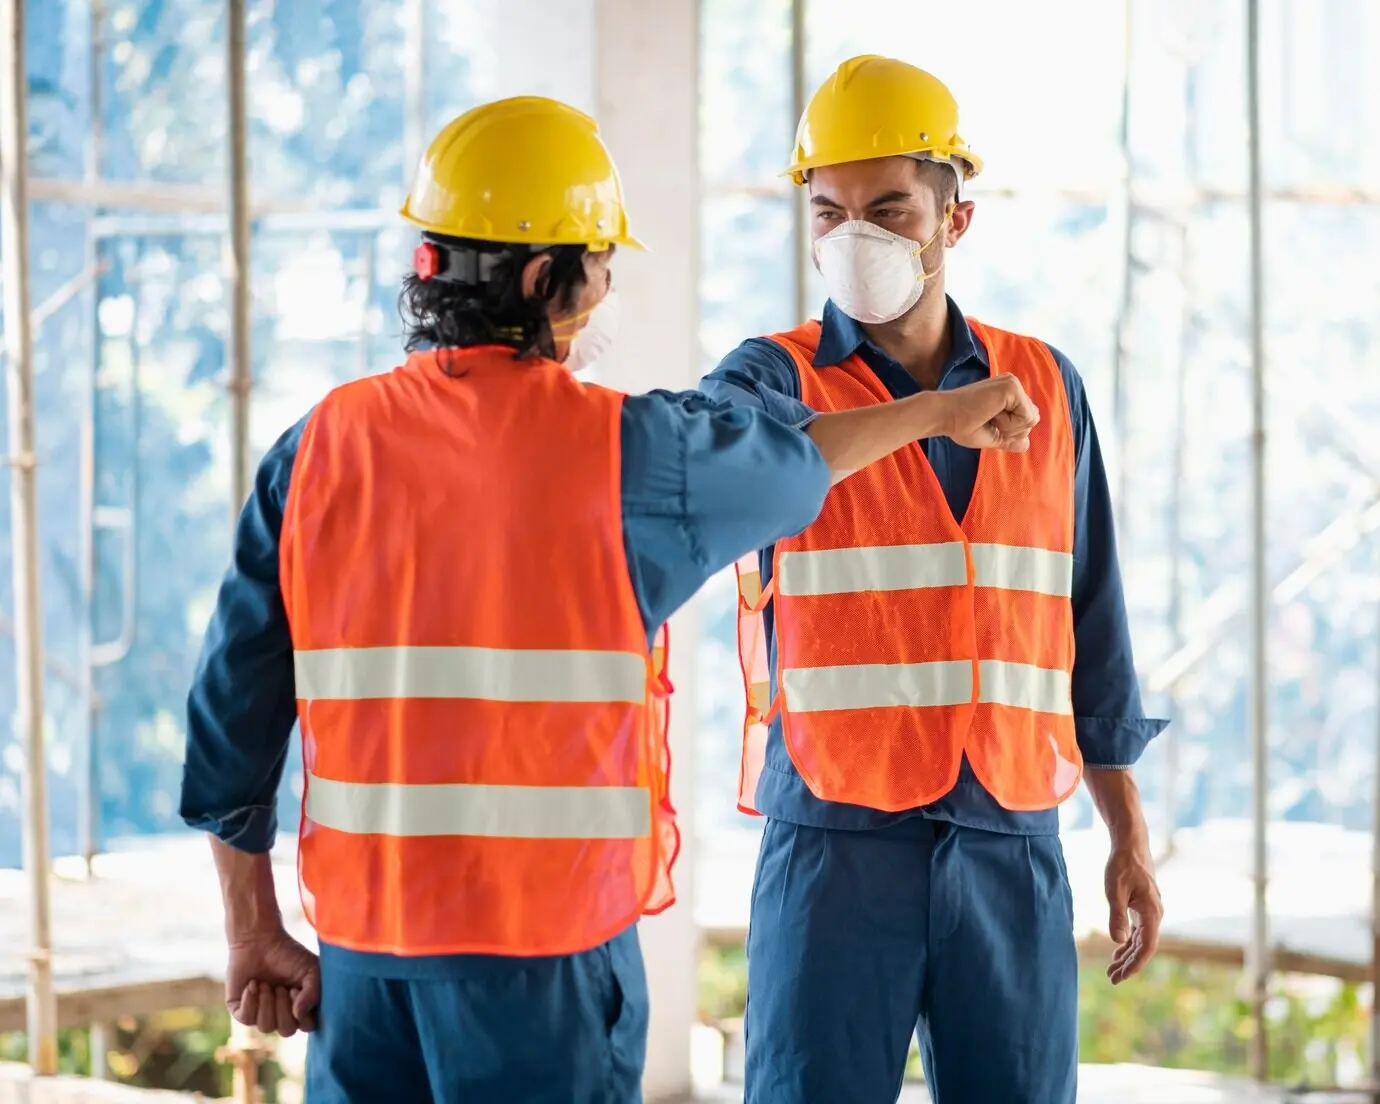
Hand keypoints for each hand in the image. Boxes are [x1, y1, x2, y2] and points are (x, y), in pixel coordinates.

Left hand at [225, 928, 320, 1035]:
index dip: (303, 1013)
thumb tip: (299, 1014)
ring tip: (265, 983)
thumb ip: (313, 993)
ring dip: (266, 1002)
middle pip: (286, 1031)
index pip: (307, 1026)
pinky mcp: (240, 1011)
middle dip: (283, 1008)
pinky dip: (250, 1000)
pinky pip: (246, 1019)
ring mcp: (260, 1015)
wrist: (259, 940)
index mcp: (301, 1007)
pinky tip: (253, 985)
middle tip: (280, 987)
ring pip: (265, 1027)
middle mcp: (282, 1015)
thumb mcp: (311, 969)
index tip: (296, 990)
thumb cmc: (288, 954)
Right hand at [939, 376, 1039, 450]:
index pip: (1027, 419)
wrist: (944, 416)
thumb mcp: (992, 435)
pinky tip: (990, 414)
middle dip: (1011, 430)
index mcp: (1008, 393)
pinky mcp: (1012, 388)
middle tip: (987, 420)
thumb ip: (1010, 439)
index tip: (986, 423)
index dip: (1009, 431)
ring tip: (988, 417)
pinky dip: (1009, 424)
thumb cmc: (961, 425)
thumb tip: (1026, 444)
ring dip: (1009, 427)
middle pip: (1032, 419)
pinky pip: (1026, 417)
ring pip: (1031, 419)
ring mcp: (1013, 384)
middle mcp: (1012, 385)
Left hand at [1104, 836, 1162, 983]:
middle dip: (1129, 964)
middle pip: (1144, 947)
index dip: (1135, 964)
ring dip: (1127, 955)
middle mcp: (1155, 915)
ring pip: (1141, 940)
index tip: (1121, 976)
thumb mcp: (1114, 890)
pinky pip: (1138, 931)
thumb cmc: (1122, 865)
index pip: (1147, 947)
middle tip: (1112, 978)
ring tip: (1112, 970)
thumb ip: (1117, 916)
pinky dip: (1128, 942)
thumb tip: (1118, 942)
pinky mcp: (1143, 907)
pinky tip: (1118, 950)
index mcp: (1152, 913)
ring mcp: (1150, 911)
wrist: (1131, 844)